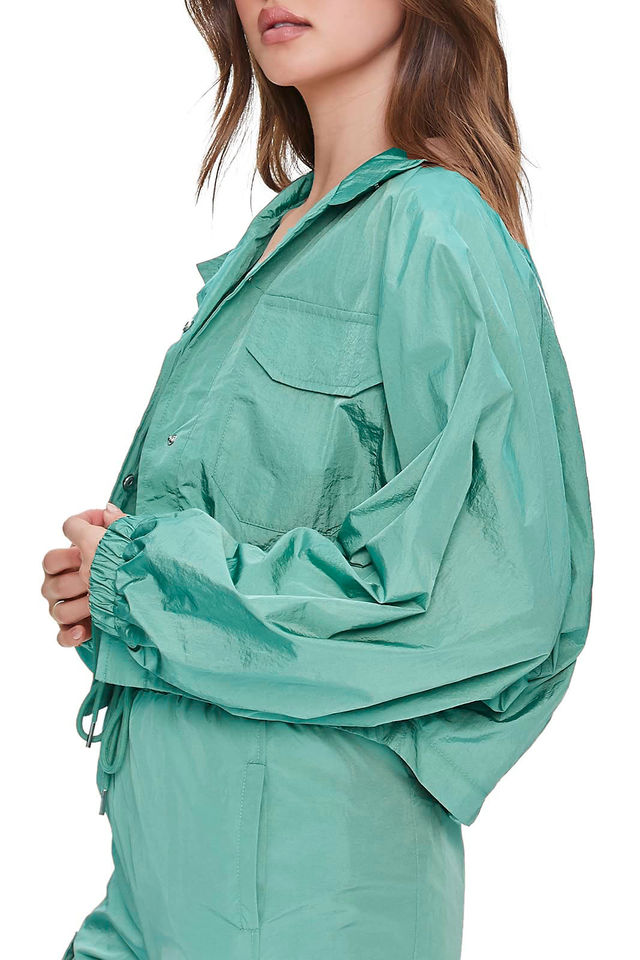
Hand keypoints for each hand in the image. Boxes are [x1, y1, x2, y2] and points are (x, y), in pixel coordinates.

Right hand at [41, 502, 126, 646]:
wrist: (159, 593)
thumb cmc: (138, 562)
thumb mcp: (131, 539)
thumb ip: (117, 523)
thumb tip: (107, 508)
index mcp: (73, 563)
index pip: (52, 558)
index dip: (69, 553)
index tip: (92, 545)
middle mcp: (66, 585)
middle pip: (50, 585)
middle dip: (73, 580)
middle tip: (94, 578)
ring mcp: (70, 608)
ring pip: (57, 610)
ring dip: (78, 607)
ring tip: (98, 603)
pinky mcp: (78, 630)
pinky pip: (63, 635)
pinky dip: (70, 634)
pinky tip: (83, 630)